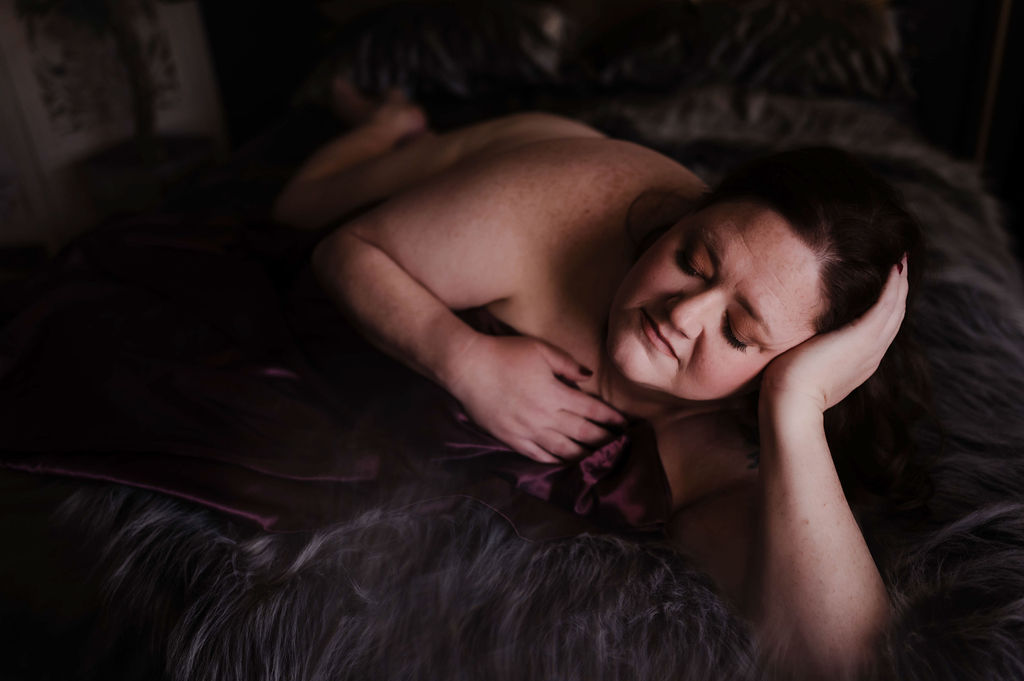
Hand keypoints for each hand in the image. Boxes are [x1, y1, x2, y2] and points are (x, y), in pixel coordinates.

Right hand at [447, 334, 627, 462]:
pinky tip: (565, 462)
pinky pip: (537, 455)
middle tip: (620, 446)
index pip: (591, 409)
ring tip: (599, 460)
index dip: (610, 418)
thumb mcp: (540, 349)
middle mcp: (545, 416)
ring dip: (584, 455)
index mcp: (555, 394)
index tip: (624, 424)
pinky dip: (554, 460)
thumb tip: (588, 376)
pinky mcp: (511, 438)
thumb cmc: (505, 353)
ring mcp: (527, 431)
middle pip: (582, 433)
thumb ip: (567, 364)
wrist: (467, 367)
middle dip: (604, 440)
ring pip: (563, 450)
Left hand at [760, 255, 908, 412]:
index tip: (883, 285)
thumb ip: (807, 349)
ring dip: (899, 283)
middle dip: (898, 291)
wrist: (790, 403)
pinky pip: (886, 305)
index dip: (884, 307)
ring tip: (901, 260)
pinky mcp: (864, 337)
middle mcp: (870, 355)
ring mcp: (870, 347)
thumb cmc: (785, 387)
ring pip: (894, 309)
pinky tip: (894, 267)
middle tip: (900, 265)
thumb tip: (793, 338)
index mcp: (858, 362)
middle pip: (893, 317)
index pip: (878, 329)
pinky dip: (893, 286)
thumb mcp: (802, 363)